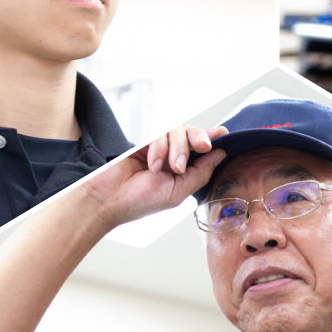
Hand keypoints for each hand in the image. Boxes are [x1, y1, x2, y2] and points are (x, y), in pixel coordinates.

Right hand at [82, 125, 227, 229]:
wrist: (107, 199)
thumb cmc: (139, 201)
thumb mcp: (178, 192)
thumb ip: (200, 173)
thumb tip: (219, 154)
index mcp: (182, 171)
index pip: (201, 150)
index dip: (212, 139)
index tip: (224, 132)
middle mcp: (171, 156)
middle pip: (192, 134)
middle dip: (199, 139)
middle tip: (201, 147)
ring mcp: (157, 146)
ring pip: (178, 130)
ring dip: (178, 147)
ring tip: (171, 166)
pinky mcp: (143, 139)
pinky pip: (161, 131)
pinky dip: (160, 147)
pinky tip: (153, 164)